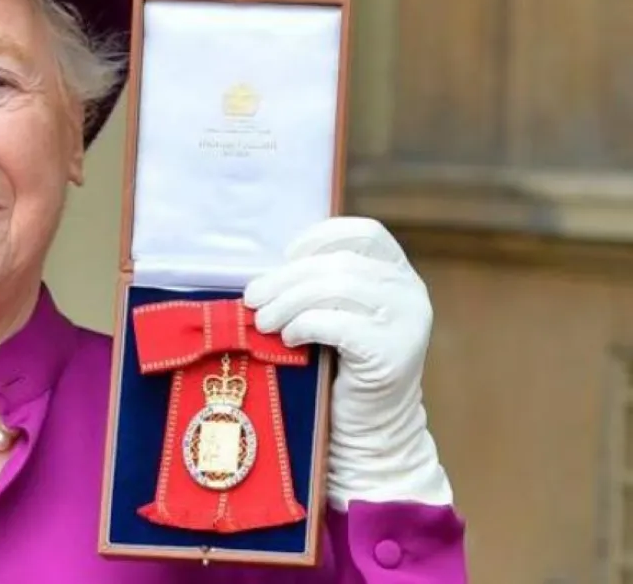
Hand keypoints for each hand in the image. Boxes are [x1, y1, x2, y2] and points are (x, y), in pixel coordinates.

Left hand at [242, 216, 452, 509]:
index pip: (365, 233)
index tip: (286, 256)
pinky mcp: (393, 354)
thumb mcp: (336, 315)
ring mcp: (407, 322)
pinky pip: (338, 325)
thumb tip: (265, 272)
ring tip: (262, 321)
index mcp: (399, 274)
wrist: (370, 430)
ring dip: (288, 303)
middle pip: (339, 263)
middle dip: (287, 278)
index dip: (321, 238)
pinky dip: (304, 325)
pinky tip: (288, 338)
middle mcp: (410, 292)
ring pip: (336, 289)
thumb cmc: (342, 368)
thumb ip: (318, 286)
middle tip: (253, 298)